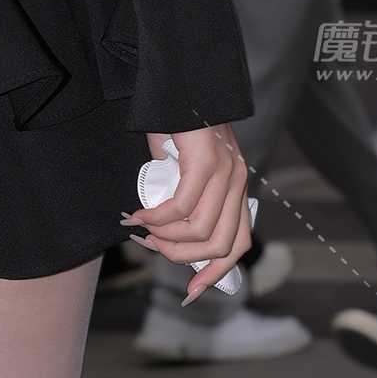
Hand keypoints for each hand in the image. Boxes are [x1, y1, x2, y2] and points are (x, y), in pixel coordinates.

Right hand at [123, 125, 251, 301]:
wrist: (179, 86)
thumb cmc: (175, 127)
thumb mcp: (185, 172)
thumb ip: (185, 200)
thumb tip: (167, 236)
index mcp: (236, 189)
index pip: (238, 245)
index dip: (216, 274)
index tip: (190, 291)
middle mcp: (238, 183)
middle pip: (220, 246)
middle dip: (180, 257)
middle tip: (150, 244)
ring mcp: (226, 172)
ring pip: (201, 231)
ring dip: (165, 237)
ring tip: (142, 227)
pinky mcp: (206, 161)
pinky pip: (182, 206)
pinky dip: (156, 218)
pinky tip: (138, 215)